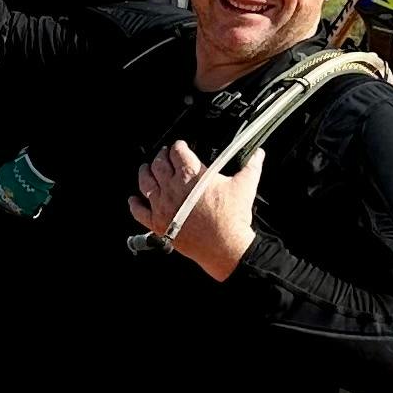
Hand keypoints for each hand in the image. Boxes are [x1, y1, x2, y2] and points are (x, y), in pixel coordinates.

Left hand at [128, 140, 262, 280]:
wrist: (226, 246)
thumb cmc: (233, 217)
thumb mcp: (245, 186)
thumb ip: (251, 166)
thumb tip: (258, 154)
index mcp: (191, 174)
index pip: (178, 151)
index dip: (178, 146)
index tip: (180, 147)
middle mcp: (172, 187)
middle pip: (159, 164)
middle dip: (161, 157)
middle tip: (164, 155)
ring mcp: (163, 205)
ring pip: (145, 183)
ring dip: (145, 173)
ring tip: (146, 169)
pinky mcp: (158, 223)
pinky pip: (139, 211)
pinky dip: (135, 204)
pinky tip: (134, 199)